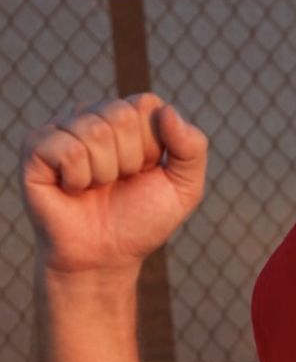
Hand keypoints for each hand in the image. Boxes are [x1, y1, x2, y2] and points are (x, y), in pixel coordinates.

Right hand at [19, 93, 207, 275]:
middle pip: (121, 114)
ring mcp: (62, 129)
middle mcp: (93, 116)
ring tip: (96, 188)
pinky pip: (67, 150)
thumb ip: (192, 149)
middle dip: (130, 160)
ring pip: (94, 131)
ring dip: (105, 173)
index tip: (146, 172)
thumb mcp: (183, 190)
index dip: (153, 145)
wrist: (106, 256)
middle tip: (119, 183)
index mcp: (128, 120)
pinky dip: (79, 179)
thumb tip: (167, 110)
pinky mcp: (36, 147)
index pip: (147, 105)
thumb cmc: (141, 221)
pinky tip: (73, 189)